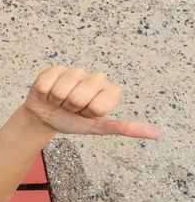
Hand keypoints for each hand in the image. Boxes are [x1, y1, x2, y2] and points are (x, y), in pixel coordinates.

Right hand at [23, 66, 160, 138]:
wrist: (46, 116)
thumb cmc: (73, 121)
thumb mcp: (98, 128)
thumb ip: (124, 128)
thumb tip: (156, 133)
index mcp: (110, 91)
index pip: (97, 106)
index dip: (87, 114)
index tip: (86, 114)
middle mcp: (97, 77)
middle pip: (79, 97)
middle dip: (70, 108)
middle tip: (71, 108)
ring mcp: (77, 71)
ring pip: (62, 91)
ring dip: (57, 101)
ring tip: (60, 101)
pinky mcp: (57, 68)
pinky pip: (48, 84)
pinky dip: (45, 94)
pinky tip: (49, 94)